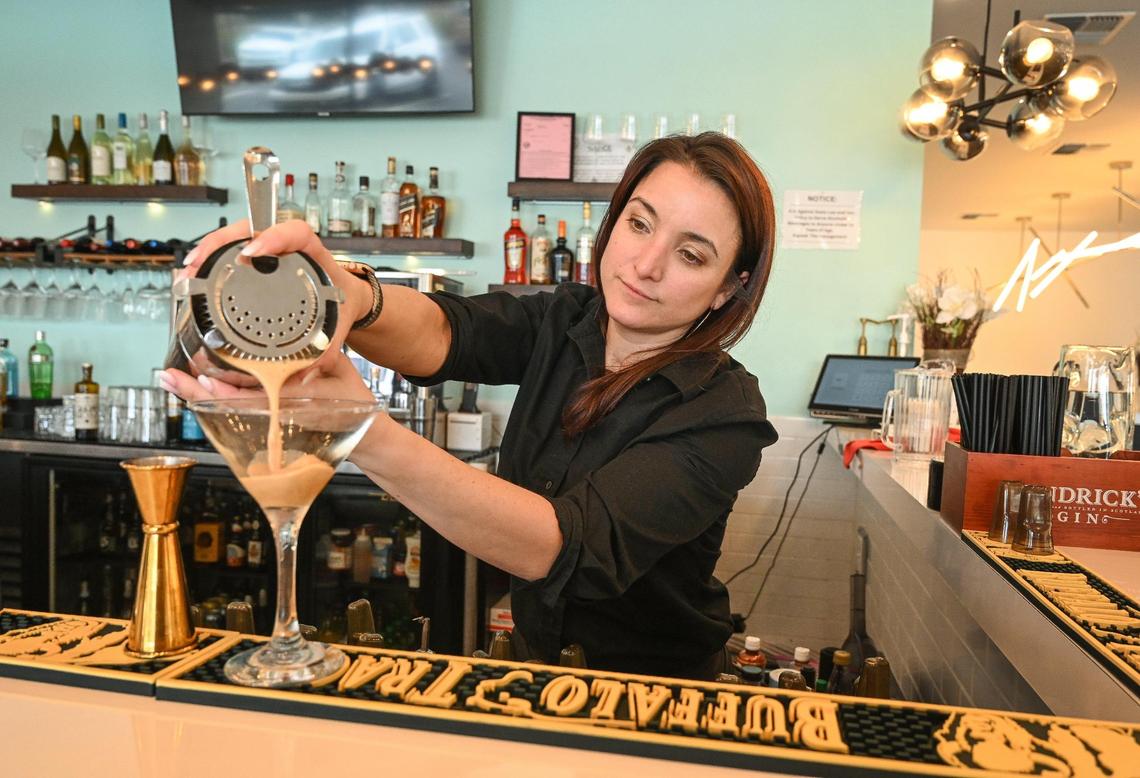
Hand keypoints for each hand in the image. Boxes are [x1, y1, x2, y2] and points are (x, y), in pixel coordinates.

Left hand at [158, 352, 375, 404]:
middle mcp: (278, 415)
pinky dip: (219, 396)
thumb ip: (322, 356)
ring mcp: (274, 419)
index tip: (199, 379)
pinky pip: (241, 407)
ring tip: (175, 380)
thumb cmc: (355, 405)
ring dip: (201, 394)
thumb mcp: (344, 372)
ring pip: (230, 406)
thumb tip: (304, 351)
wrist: (364, 438)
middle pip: (229, 403)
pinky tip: (203, 386)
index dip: (222, 391)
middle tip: (168, 377)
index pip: (251, 398)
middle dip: (196, 392)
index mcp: (295, 404)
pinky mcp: (272, 418)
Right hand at [177, 219, 373, 376]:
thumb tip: (305, 373)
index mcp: (314, 254)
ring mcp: (270, 252)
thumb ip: (327, 348)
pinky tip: (194, 274)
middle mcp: (288, 247)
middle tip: (198, 263)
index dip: (273, 236)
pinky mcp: (258, 262)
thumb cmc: (343, 303)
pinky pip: (231, 252)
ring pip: (235, 239)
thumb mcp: (338, 323)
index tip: (253, 252)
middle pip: (251, 229)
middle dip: (219, 242)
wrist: (347, 300)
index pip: (295, 232)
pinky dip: (210, 260)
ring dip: (208, 250)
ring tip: (189, 272)